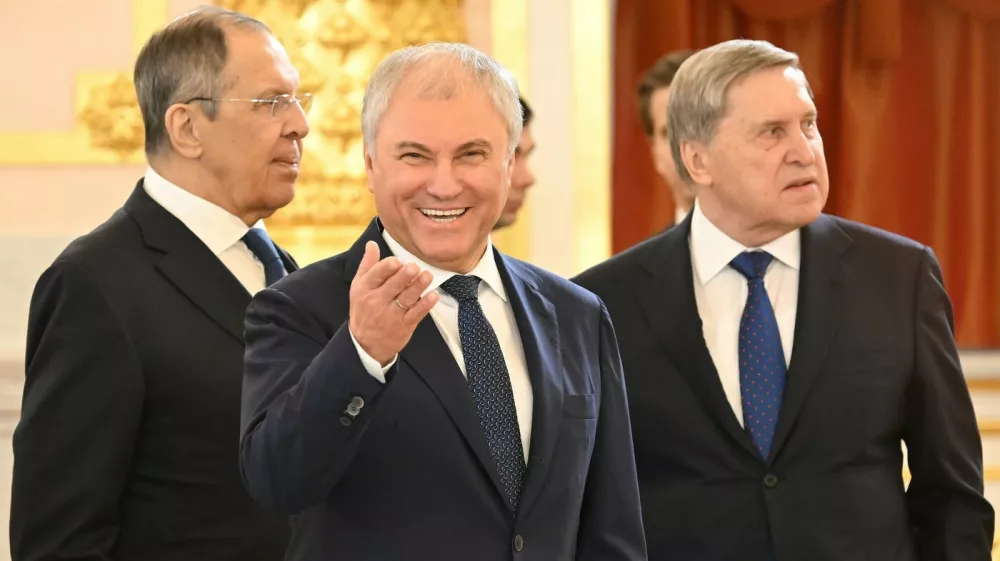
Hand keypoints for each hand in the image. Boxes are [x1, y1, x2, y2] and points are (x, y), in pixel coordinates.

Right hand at [349, 241, 437, 365]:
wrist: (365, 344)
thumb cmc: (364, 309)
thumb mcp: (359, 287)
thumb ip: (367, 265)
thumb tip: (372, 244)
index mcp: (365, 289)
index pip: (376, 276)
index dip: (387, 268)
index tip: (397, 261)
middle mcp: (377, 301)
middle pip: (393, 286)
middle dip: (405, 276)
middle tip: (415, 267)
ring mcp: (391, 314)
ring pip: (406, 298)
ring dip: (418, 286)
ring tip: (427, 276)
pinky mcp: (404, 325)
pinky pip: (416, 313)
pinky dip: (425, 304)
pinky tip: (433, 295)